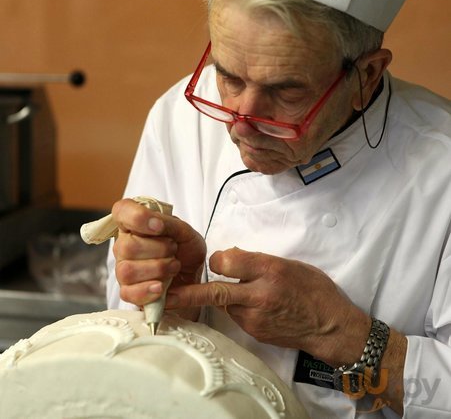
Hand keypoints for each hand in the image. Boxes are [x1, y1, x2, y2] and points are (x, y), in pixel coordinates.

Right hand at [111, 199, 206, 318]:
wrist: (195, 275)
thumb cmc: (186, 249)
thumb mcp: (184, 231)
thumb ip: (168, 222)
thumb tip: (154, 223)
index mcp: (134, 224)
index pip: (122, 211)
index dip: (138, 218)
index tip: (159, 227)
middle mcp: (124, 245)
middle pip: (127, 246)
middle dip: (159, 249)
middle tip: (174, 250)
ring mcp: (123, 269)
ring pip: (128, 270)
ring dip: (158, 269)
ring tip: (173, 266)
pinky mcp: (128, 292)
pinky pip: (129, 293)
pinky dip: (148, 290)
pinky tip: (162, 286)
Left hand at [166, 247, 370, 366]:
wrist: (330, 326)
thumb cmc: (314, 290)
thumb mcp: (290, 264)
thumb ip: (258, 261)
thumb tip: (231, 257)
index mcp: (270, 270)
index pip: (227, 261)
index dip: (219, 259)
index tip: (221, 260)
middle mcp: (259, 294)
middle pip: (215, 291)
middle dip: (188, 294)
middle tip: (166, 295)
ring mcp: (255, 317)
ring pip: (224, 303)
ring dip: (223, 295)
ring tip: (239, 291)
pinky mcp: (254, 332)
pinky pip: (235, 316)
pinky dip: (236, 307)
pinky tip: (252, 304)